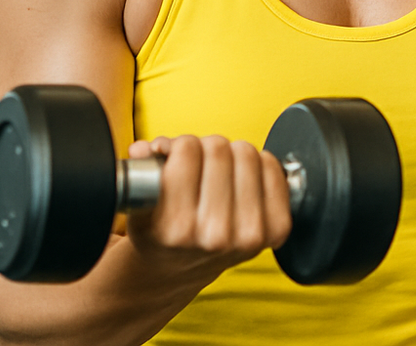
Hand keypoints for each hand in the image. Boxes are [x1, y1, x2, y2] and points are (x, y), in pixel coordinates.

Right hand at [123, 134, 293, 282]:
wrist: (180, 270)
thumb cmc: (162, 232)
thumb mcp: (141, 206)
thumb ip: (139, 173)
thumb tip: (148, 148)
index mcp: (175, 228)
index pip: (187, 150)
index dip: (179, 145)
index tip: (176, 154)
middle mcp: (215, 235)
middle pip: (220, 148)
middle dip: (206, 147)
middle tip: (199, 161)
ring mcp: (249, 234)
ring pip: (248, 154)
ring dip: (233, 153)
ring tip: (220, 170)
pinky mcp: (276, 230)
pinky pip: (274, 169)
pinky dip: (261, 163)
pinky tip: (245, 177)